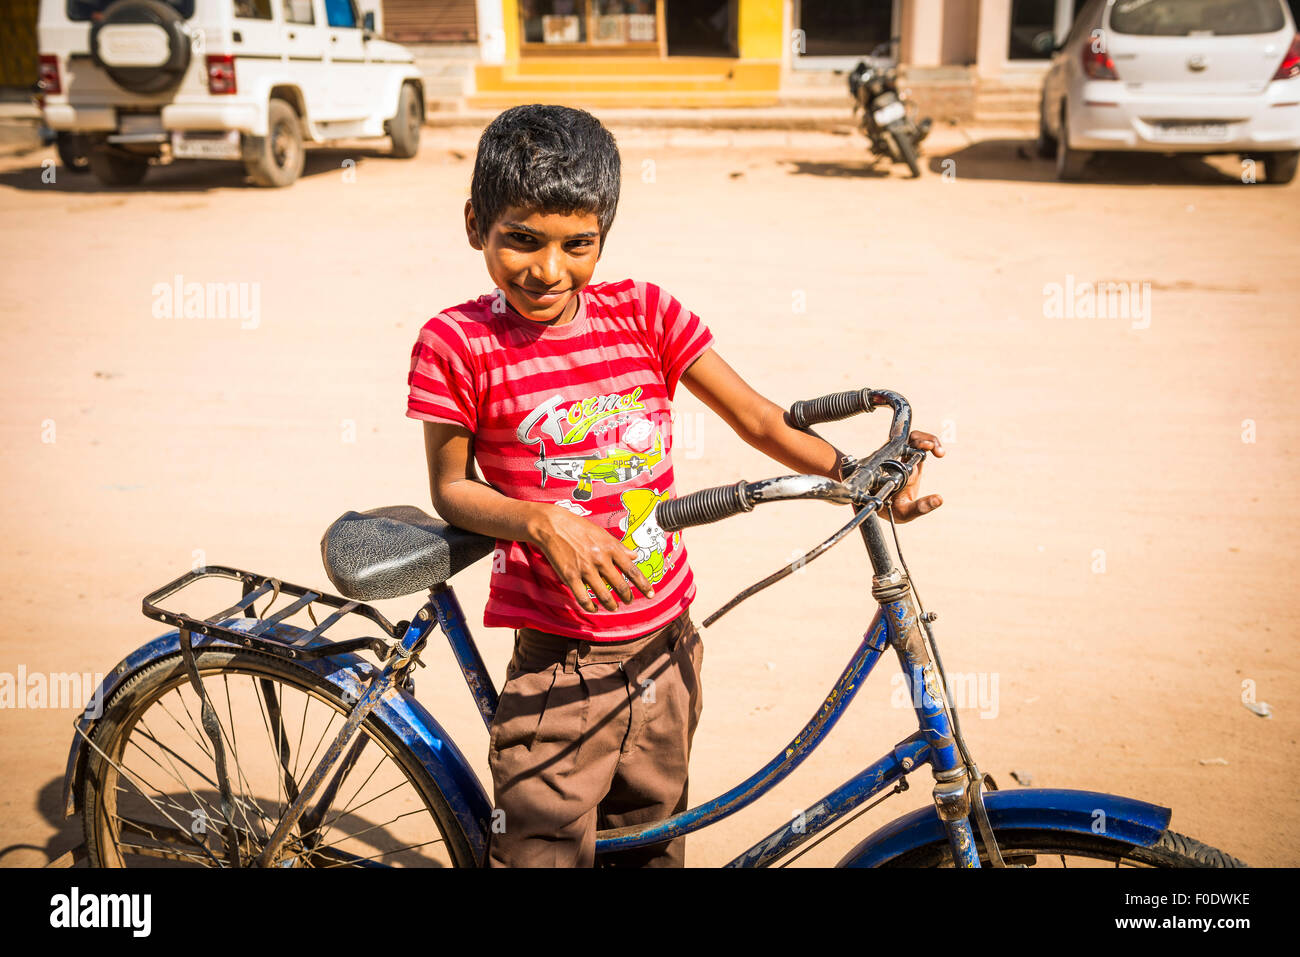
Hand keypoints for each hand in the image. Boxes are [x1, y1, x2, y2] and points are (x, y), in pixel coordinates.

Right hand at [528, 506, 655, 612]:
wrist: (553, 526)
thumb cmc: (579, 527)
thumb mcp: (602, 534)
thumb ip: (619, 546)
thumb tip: (635, 555)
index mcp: (611, 548)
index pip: (632, 570)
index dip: (644, 585)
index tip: (651, 594)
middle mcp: (601, 560)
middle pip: (620, 586)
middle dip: (627, 597)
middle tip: (628, 601)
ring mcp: (585, 569)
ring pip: (604, 595)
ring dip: (611, 605)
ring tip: (613, 607)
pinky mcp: (570, 577)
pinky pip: (584, 598)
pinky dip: (591, 607)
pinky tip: (594, 608)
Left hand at [886, 430, 944, 522]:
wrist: (886, 508)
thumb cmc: (892, 511)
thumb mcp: (905, 512)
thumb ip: (920, 507)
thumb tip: (940, 499)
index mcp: (888, 473)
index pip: (898, 455)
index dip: (914, 448)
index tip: (926, 449)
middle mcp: (893, 462)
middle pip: (905, 441)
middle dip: (922, 441)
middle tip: (936, 451)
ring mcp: (901, 459)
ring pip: (912, 439)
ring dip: (928, 440)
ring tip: (940, 452)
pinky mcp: (910, 458)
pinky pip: (918, 445)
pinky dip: (930, 444)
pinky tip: (939, 453)